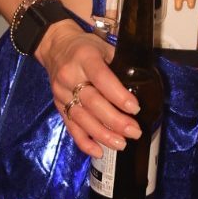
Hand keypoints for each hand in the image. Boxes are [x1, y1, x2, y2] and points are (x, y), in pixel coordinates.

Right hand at [39, 20, 142, 158]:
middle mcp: (70, 76)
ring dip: (103, 134)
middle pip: (92, 102)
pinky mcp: (58, 106)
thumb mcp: (104, 47)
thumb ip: (119, 64)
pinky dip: (84, 142)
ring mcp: (62, 93)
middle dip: (115, 120)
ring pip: (82, 118)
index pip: (101, 78)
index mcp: (85, 58)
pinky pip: (71, 127)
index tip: (135, 108)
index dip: (118, 95)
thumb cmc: (86, 47)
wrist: (55, 46)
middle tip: (134, 132)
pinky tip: (98, 151)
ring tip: (121, 144)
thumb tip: (142, 87)